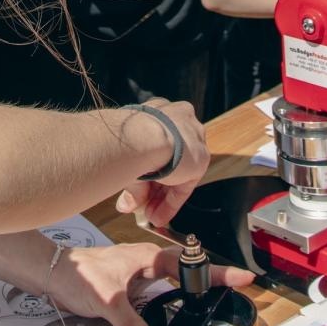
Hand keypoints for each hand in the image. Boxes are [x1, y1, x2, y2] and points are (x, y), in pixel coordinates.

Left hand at [50, 241, 253, 325]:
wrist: (53, 272)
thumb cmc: (77, 274)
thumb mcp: (108, 300)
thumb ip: (131, 325)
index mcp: (148, 257)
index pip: (190, 263)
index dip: (218, 272)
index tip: (243, 277)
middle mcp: (147, 262)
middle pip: (188, 269)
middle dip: (212, 277)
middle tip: (236, 287)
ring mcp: (140, 273)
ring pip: (175, 279)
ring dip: (192, 287)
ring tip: (213, 297)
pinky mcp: (132, 285)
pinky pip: (161, 289)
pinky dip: (174, 297)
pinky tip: (177, 309)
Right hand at [115, 99, 209, 227]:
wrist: (144, 135)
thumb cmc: (128, 138)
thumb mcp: (127, 158)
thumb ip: (132, 182)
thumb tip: (125, 203)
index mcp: (161, 110)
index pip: (160, 142)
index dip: (149, 168)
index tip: (140, 185)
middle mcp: (180, 118)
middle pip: (170, 160)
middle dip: (156, 186)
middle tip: (143, 205)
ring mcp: (193, 136)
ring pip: (179, 172)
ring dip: (163, 197)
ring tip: (150, 215)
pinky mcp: (201, 156)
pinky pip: (186, 184)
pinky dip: (172, 201)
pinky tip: (160, 215)